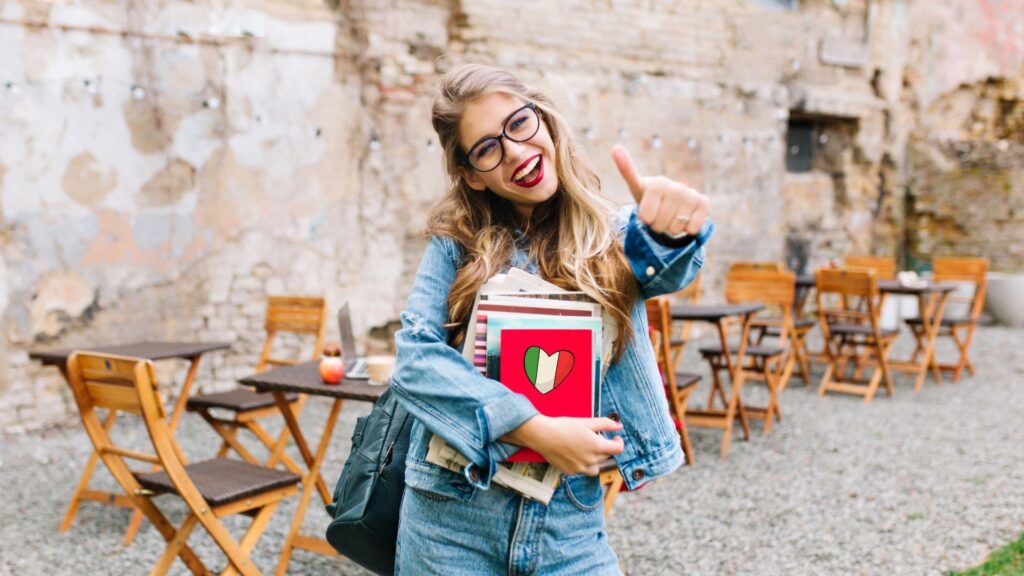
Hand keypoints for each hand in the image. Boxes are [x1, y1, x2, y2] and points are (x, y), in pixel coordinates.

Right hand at [504, 415, 624, 475]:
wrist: (543, 435)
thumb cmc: (564, 426)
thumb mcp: (587, 422)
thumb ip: (606, 424)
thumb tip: (619, 426)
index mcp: (597, 446)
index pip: (618, 449)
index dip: (619, 442)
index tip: (615, 438)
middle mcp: (591, 460)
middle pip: (607, 456)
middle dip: (604, 447)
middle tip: (593, 438)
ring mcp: (580, 468)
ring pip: (596, 467)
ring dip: (596, 459)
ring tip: (586, 449)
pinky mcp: (571, 472)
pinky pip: (582, 471)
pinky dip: (582, 464)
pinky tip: (574, 453)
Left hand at [612, 144, 708, 237]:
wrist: (673, 206)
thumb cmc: (651, 199)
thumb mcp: (636, 188)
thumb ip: (627, 170)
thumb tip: (615, 146)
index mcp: (657, 184)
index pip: (646, 215)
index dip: (646, 219)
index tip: (646, 213)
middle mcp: (675, 187)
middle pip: (660, 223)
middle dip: (658, 226)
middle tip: (659, 218)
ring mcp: (690, 195)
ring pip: (676, 228)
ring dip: (672, 230)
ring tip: (671, 219)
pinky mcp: (703, 203)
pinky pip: (693, 227)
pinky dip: (688, 230)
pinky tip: (686, 221)